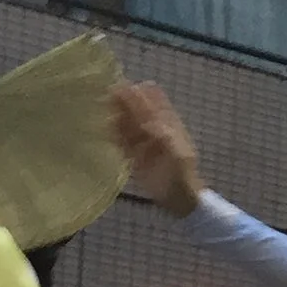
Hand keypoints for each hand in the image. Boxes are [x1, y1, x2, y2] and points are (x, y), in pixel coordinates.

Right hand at [109, 82, 205, 218]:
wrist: (181, 200)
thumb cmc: (182, 173)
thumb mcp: (176, 150)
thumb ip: (161, 132)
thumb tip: (148, 123)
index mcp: (169, 124)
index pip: (155, 101)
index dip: (141, 93)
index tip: (124, 86)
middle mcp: (155, 130)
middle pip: (137, 111)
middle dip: (124, 102)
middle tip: (107, 93)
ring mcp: (145, 143)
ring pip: (128, 125)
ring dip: (117, 117)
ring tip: (103, 107)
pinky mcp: (136, 157)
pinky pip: (123, 143)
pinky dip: (115, 135)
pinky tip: (105, 128)